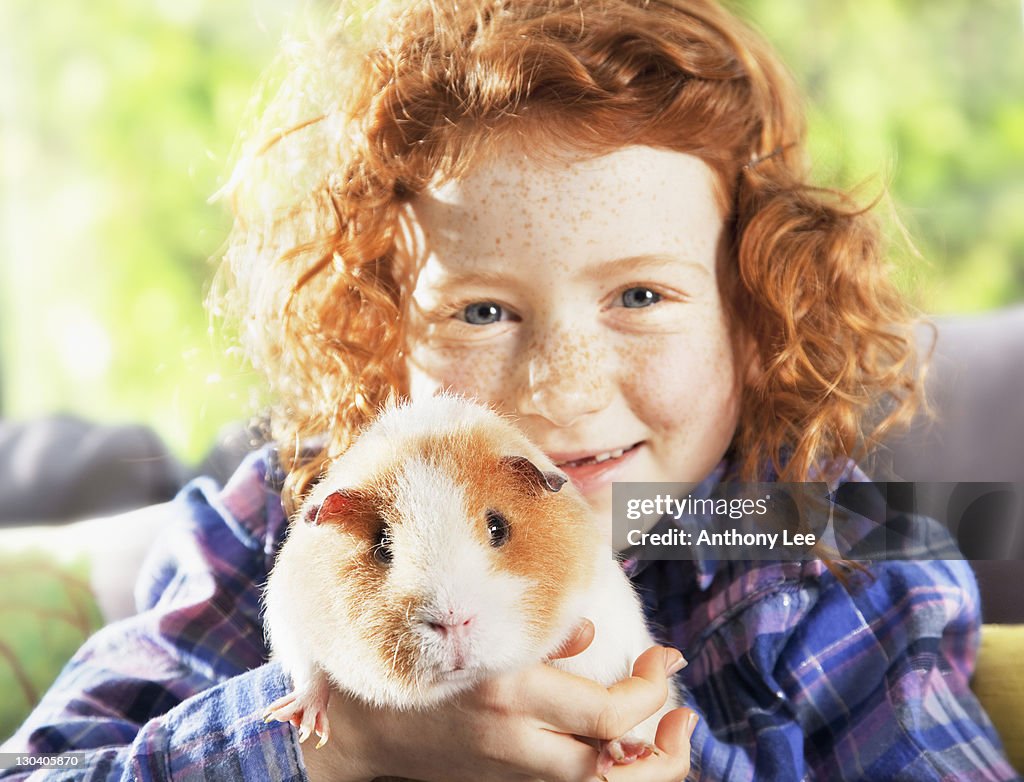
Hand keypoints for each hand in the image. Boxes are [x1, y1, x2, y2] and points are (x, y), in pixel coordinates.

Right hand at [300, 621, 696, 781]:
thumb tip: (592, 634)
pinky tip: (616, 748)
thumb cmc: (414, 656)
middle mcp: (513, 739)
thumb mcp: (473, 627)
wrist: (357, 721)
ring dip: (642, 770)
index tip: (666, 657)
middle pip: (612, 766)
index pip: (610, 712)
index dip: (653, 688)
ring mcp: (507, 770)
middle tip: (683, 714)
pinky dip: (603, 773)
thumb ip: (537, 631)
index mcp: (509, 689)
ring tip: (663, 739)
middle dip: (665, 745)